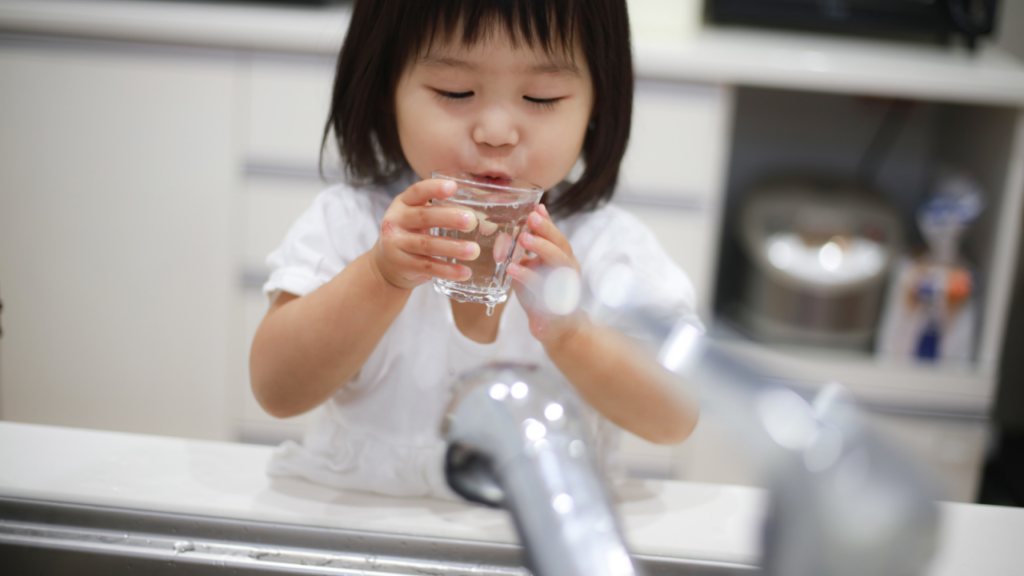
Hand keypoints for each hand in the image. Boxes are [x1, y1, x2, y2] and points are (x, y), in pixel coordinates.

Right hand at [372, 179, 480, 289]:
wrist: (387, 265)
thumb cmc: (412, 234)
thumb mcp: (418, 217)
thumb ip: (440, 211)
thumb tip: (483, 216)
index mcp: (403, 203)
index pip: (417, 191)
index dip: (434, 188)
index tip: (453, 187)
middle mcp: (396, 221)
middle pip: (424, 217)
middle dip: (449, 218)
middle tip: (472, 221)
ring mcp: (396, 244)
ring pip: (427, 245)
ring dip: (452, 248)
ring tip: (474, 251)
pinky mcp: (402, 265)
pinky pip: (428, 267)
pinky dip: (448, 270)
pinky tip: (465, 272)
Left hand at [508, 204, 585, 345]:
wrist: (556, 329)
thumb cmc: (543, 294)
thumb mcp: (536, 268)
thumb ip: (529, 250)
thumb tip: (512, 228)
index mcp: (563, 260)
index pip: (557, 238)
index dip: (548, 223)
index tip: (536, 208)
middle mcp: (567, 272)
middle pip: (561, 248)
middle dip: (546, 232)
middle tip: (530, 220)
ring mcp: (565, 289)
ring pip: (558, 267)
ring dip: (542, 250)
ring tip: (523, 238)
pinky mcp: (556, 307)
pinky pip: (544, 290)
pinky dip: (528, 278)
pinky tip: (512, 270)